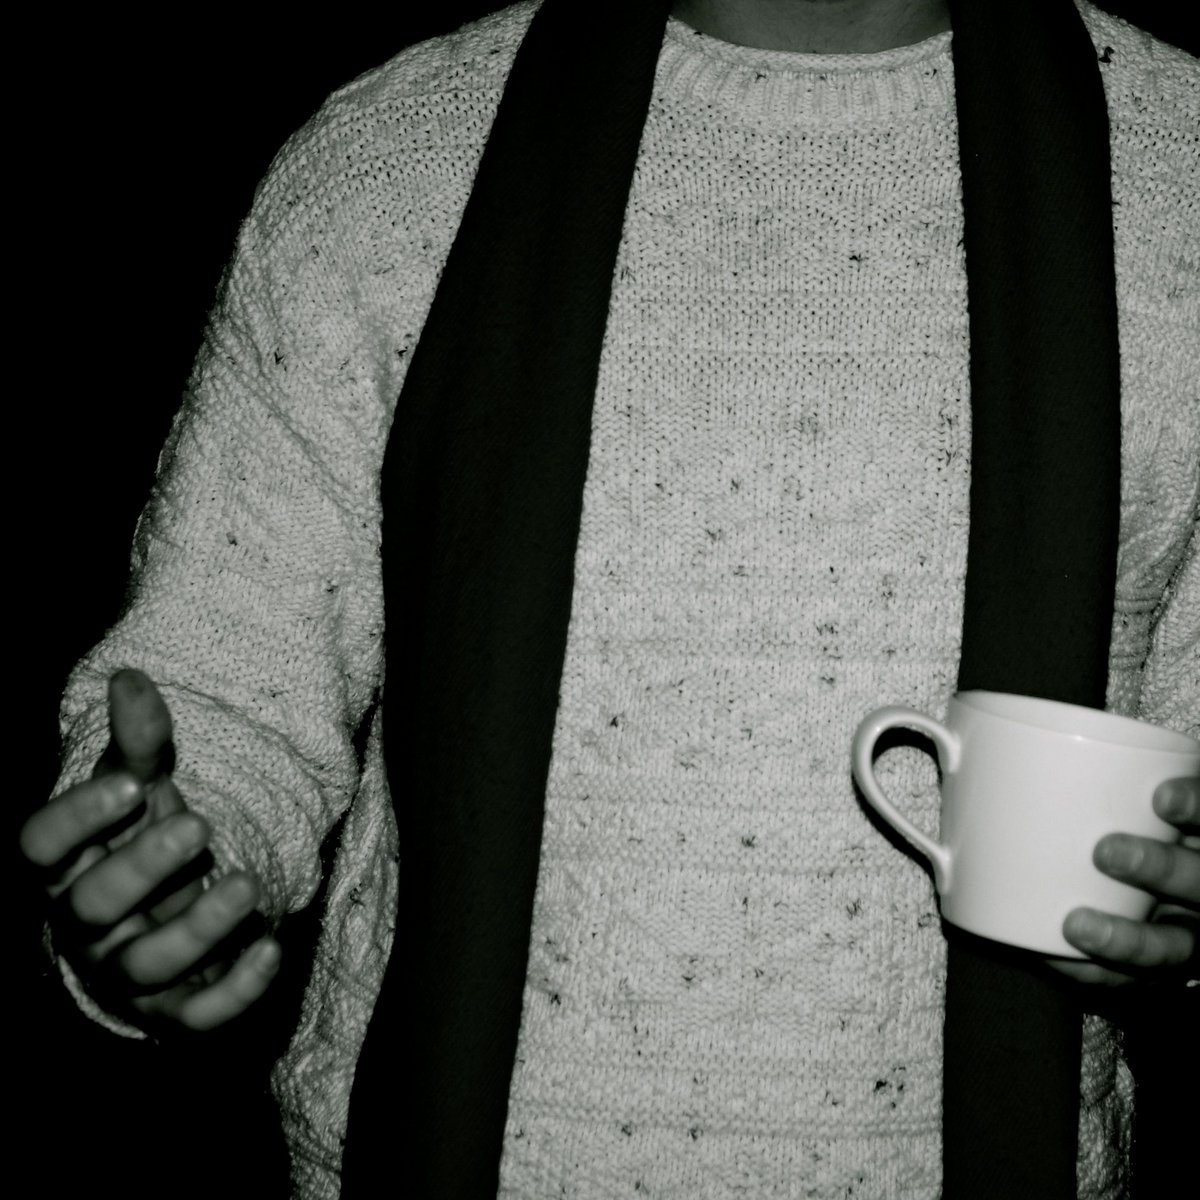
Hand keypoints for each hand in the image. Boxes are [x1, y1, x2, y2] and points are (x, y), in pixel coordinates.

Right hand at [21, 668, 281, 1031]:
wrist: (164, 914)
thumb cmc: (142, 840)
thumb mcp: (141, 788)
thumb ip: (138, 741)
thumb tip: (130, 677)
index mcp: (66, 864)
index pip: (41, 847)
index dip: (76, 820)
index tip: (130, 787)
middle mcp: (86, 924)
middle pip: (91, 906)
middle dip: (142, 869)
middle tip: (199, 826)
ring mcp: (127, 972)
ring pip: (145, 964)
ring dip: (198, 929)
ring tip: (247, 885)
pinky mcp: (176, 1009)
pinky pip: (197, 1016)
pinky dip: (234, 991)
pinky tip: (271, 950)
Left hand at [1048, 776, 1198, 986]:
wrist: (1145, 886)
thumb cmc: (1109, 817)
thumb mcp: (1115, 788)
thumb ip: (1082, 770)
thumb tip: (967, 735)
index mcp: (1198, 833)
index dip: (1199, 806)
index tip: (1160, 797)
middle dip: (1163, 869)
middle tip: (1107, 850)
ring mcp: (1189, 931)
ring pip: (1179, 946)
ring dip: (1129, 940)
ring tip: (1076, 925)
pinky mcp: (1158, 970)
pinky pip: (1132, 983)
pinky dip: (1093, 974)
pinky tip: (1054, 959)